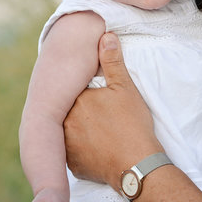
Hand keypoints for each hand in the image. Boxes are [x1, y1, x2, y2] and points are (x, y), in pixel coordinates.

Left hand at [63, 32, 162, 188]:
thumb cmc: (132, 124)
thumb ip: (112, 61)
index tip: (99, 97)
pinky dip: (84, 150)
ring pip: (70, 132)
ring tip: (100, 131)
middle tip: (102, 115)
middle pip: (70, 111)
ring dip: (79, 130)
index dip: (88, 92)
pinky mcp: (73, 165)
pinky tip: (99, 147)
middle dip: (81, 111)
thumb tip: (106, 36)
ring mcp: (67, 146)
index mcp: (75, 100)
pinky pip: (75, 153)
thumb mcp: (125, 88)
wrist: (137, 165)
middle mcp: (64, 123)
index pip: (74, 89)